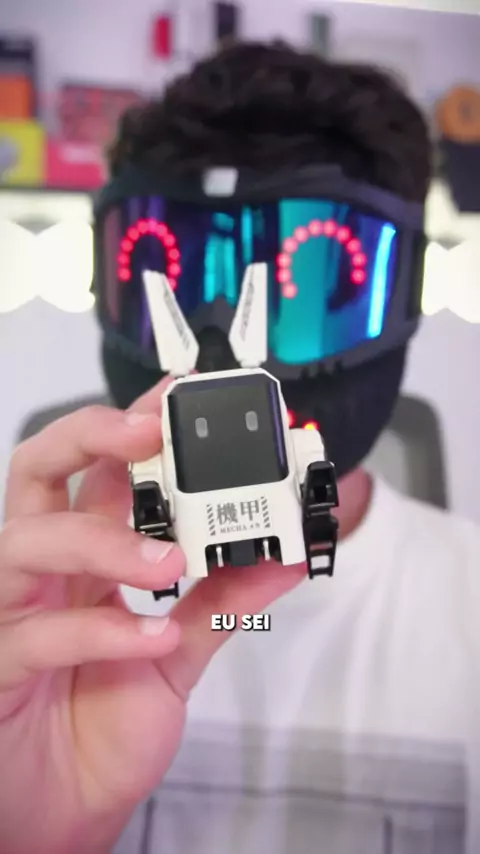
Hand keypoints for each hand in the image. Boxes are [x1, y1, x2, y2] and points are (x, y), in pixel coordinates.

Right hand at [0, 377, 304, 853]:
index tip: (182, 396)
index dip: (133, 425)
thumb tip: (284, 552)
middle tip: (148, 431)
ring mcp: (11, 612)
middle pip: (38, 470)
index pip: (99, 470)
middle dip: (90, 436)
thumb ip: (222, 601)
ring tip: (168, 557)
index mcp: (84, 557)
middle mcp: (43, 571)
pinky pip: (37, 634)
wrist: (65, 816)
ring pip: (29, 538)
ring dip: (103, 537)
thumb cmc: (102, 727)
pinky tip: (153, 638)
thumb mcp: (178, 657)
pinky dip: (102, 629)